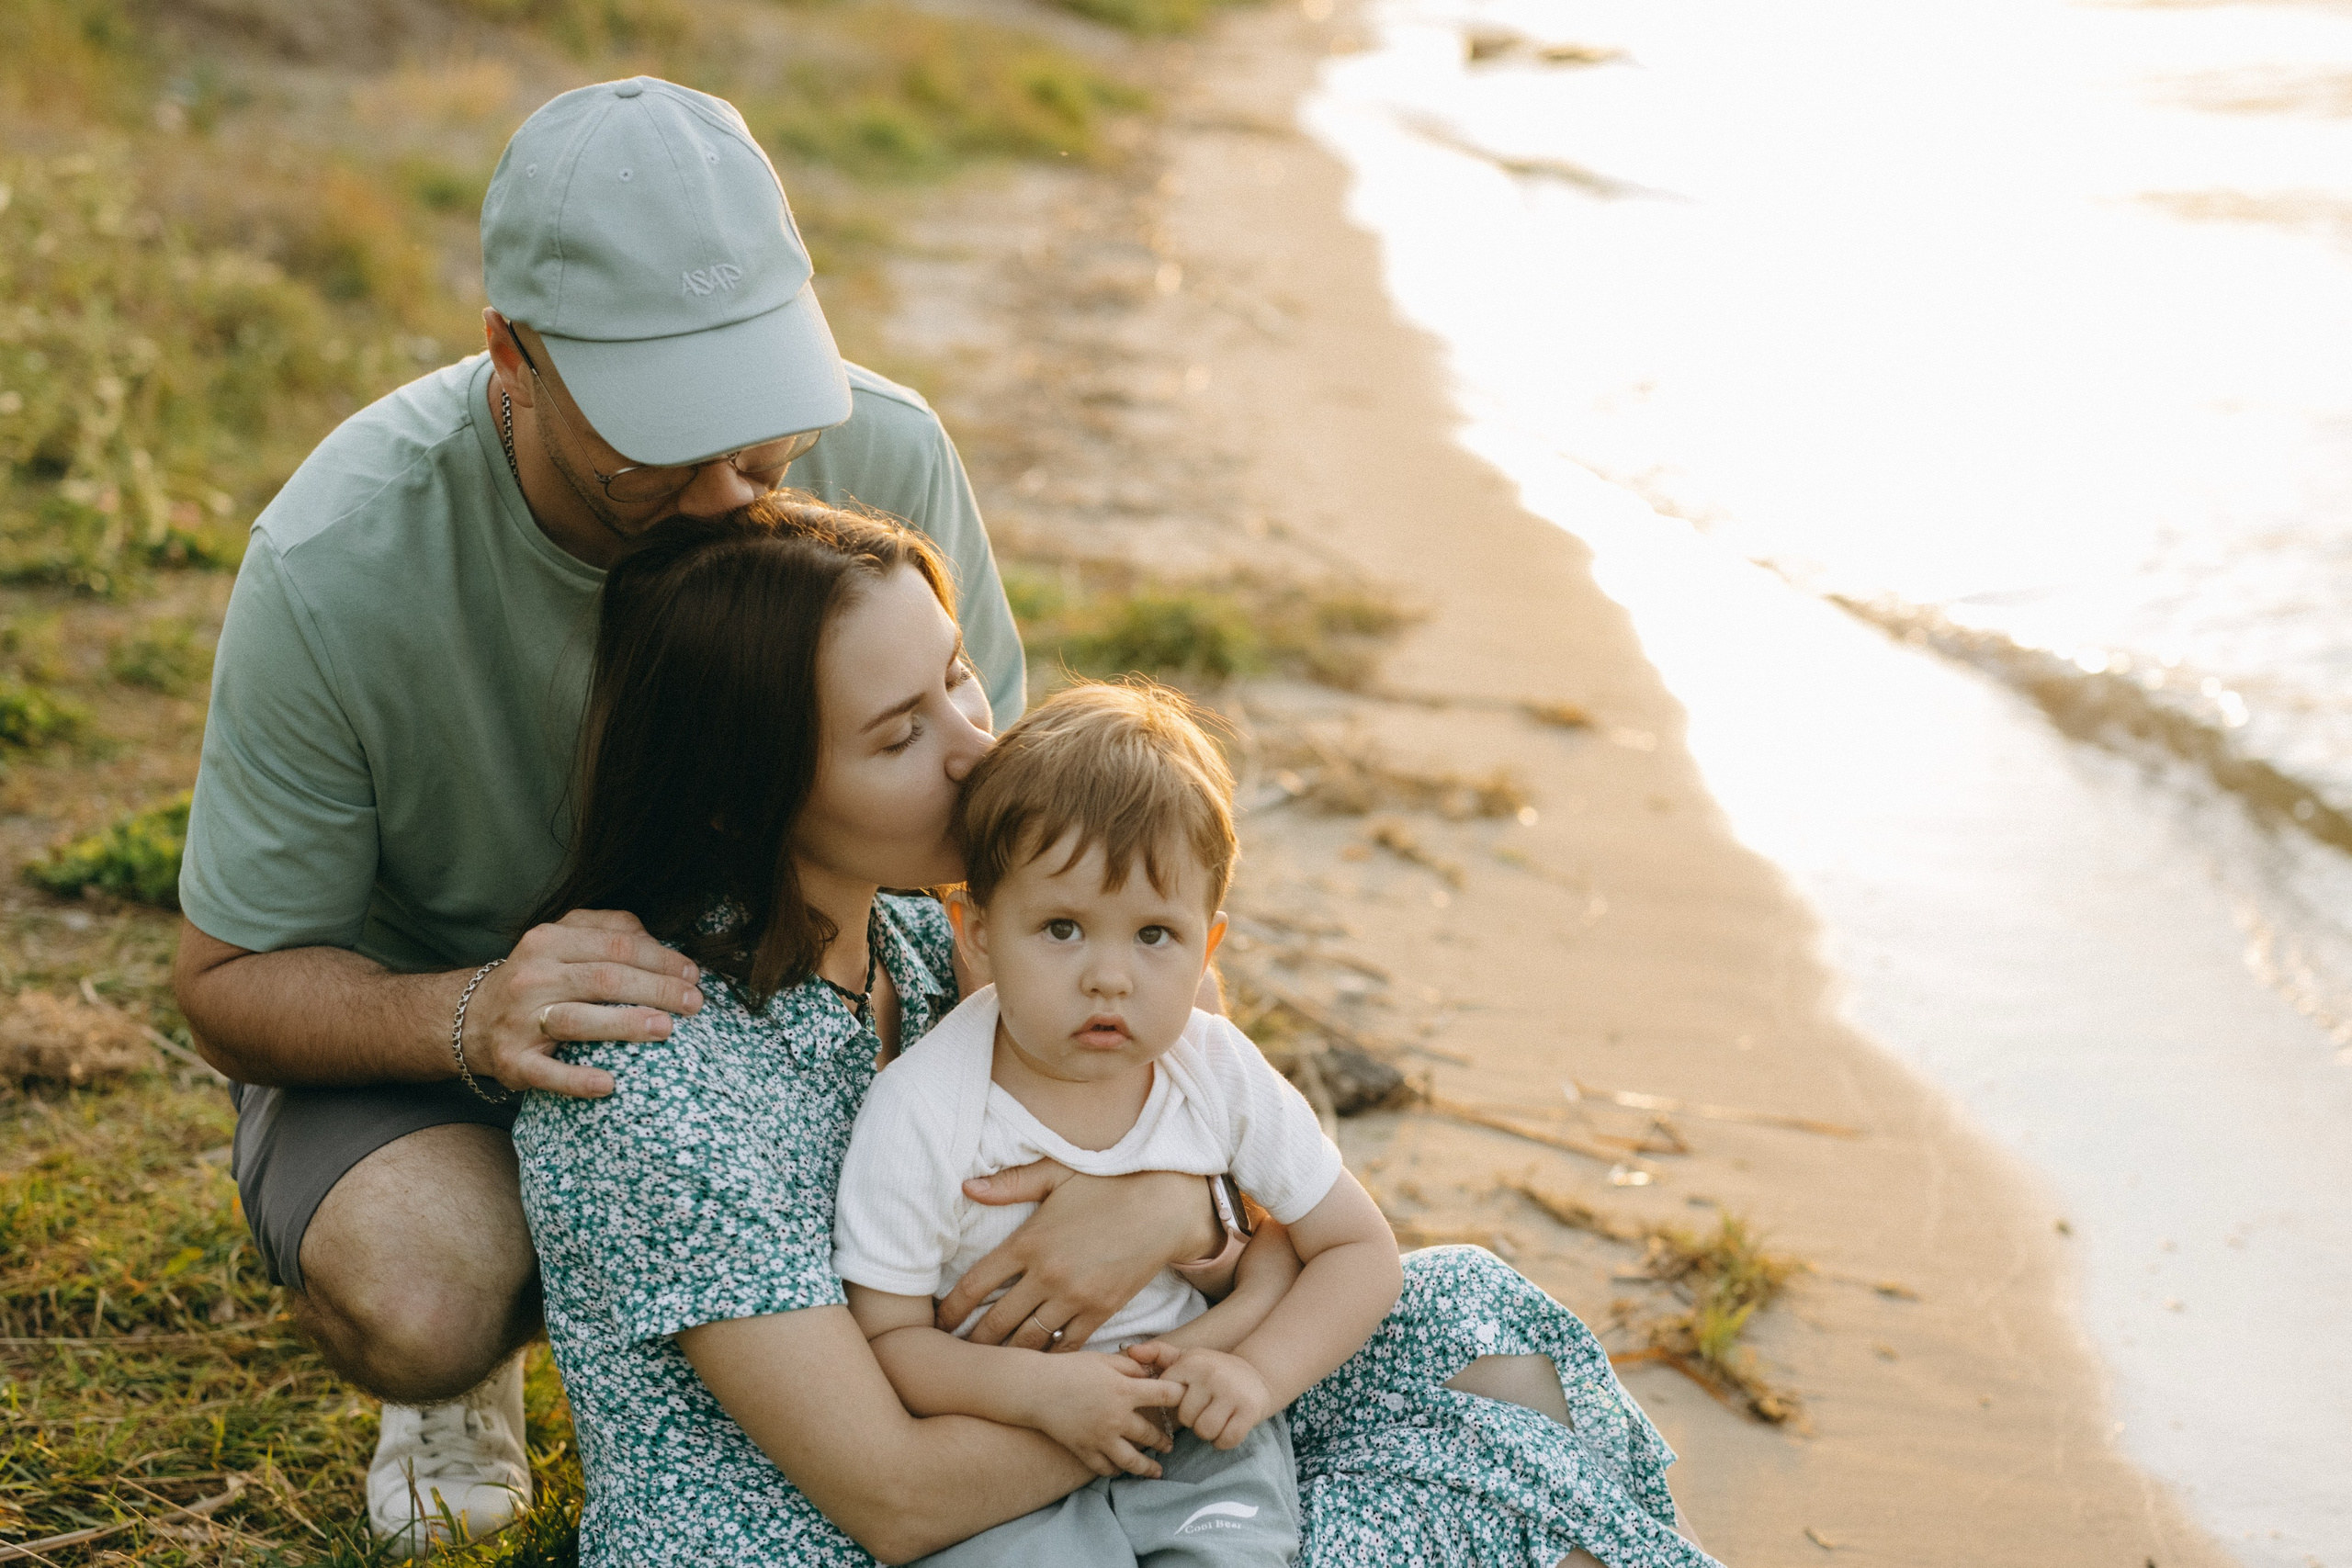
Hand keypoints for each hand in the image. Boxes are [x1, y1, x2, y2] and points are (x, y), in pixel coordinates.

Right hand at [469, 910, 704, 1097]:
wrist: (473, 1018)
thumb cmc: (539, 977)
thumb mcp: (564, 940)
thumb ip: (609, 930)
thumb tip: (659, 943)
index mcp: (549, 940)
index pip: (616, 945)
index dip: (661, 959)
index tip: (693, 974)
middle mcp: (532, 976)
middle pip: (604, 979)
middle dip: (656, 989)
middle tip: (694, 1002)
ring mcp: (519, 1020)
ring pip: (578, 1020)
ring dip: (625, 1024)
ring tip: (666, 1029)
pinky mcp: (513, 1061)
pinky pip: (547, 1073)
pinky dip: (578, 1080)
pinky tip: (609, 1085)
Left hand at [938, 1164, 1222, 1348]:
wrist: (1165, 1205)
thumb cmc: (1108, 1182)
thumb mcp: (1057, 1175)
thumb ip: (1011, 1184)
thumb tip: (965, 1186)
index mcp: (1029, 1241)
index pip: (975, 1284)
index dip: (950, 1309)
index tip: (936, 1322)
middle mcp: (1047, 1275)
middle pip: (996, 1322)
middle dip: (971, 1343)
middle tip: (954, 1355)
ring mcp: (1075, 1297)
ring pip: (1028, 1341)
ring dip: (1006, 1357)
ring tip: (988, 1368)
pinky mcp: (1102, 1311)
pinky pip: (1066, 1346)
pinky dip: (1048, 1359)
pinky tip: (1034, 1367)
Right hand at [1022, 1352, 1183, 1478]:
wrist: (1035, 1389)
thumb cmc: (1069, 1369)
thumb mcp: (1103, 1360)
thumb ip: (1130, 1367)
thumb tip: (1150, 1374)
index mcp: (1124, 1391)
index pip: (1165, 1396)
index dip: (1179, 1396)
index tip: (1185, 1400)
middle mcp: (1116, 1418)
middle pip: (1151, 1434)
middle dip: (1164, 1439)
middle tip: (1170, 1443)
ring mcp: (1100, 1438)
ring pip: (1132, 1460)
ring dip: (1148, 1466)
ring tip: (1157, 1470)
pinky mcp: (1084, 1450)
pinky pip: (1105, 1467)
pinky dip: (1116, 1470)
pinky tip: (1121, 1470)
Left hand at [1124, 1342, 1271, 1449]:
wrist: (1258, 1374)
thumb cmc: (1213, 1370)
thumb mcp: (1187, 1358)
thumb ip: (1157, 1354)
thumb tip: (1129, 1351)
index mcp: (1192, 1362)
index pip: (1166, 1395)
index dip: (1175, 1402)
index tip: (1188, 1395)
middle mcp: (1212, 1375)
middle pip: (1186, 1418)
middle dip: (1193, 1419)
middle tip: (1205, 1408)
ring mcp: (1232, 1393)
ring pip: (1204, 1431)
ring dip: (1208, 1432)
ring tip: (1214, 1418)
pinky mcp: (1249, 1412)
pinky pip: (1225, 1440)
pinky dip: (1223, 1440)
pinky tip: (1227, 1427)